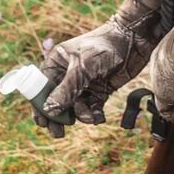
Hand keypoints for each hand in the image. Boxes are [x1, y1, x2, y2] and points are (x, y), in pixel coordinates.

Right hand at [34, 21, 153, 137]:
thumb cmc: (103, 47)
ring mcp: (84, 84)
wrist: (132, 40)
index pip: (42, 88)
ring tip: (89, 117)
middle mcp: (67, 74)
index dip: (40, 105)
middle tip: (58, 133)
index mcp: (56, 63)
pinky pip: (92, 107)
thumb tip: (49, 109)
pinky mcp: (99, 90)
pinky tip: (99, 117)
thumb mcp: (82, 68)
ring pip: (76, 107)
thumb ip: (66, 89)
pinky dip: (94, 114)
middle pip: (57, 101)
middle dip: (58, 117)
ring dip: (81, 115)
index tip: (42, 122)